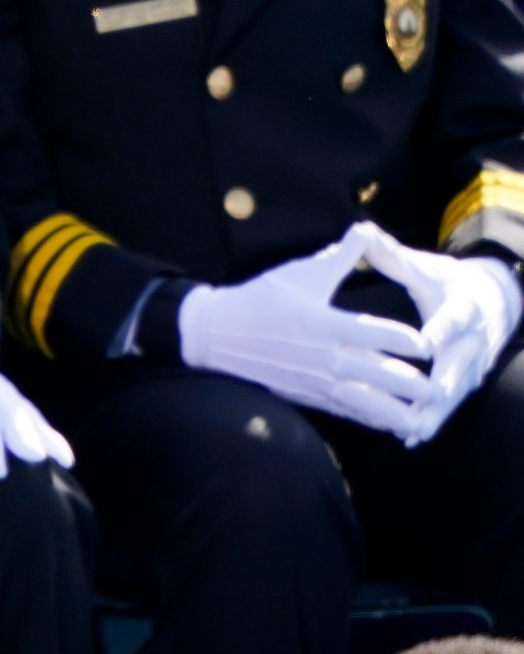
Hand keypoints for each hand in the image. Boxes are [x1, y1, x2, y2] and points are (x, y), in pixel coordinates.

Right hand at [177, 224, 435, 438]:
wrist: (214, 333)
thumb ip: (342, 254)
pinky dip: (367, 419)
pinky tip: (387, 425)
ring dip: (394, 412)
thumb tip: (366, 228)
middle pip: (379, 375)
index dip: (409, 343)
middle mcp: (324, 357)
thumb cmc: (259, 299)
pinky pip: (343, 410)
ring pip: (364, 401)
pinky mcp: (304, 394)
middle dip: (412, 386)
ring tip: (421, 419)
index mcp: (327, 324)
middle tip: (438, 391)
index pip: (380, 336)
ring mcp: (314, 380)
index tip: (429, 347)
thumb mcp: (302, 272)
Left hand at [357, 230, 522, 444]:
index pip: (454, 318)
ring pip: (456, 391)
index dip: (442, 330)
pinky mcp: (466, 381)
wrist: (492, 301)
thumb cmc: (447, 282)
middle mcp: (474, 337)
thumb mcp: (426, 267)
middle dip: (443, 381)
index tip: (426, 342)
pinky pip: (449, 405)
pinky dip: (432, 420)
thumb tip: (363, 231)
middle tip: (424, 398)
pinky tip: (409, 438)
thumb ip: (393, 256)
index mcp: (464, 305)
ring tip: (411, 430)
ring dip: (435, 411)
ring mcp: (474, 363)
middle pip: (460, 362)